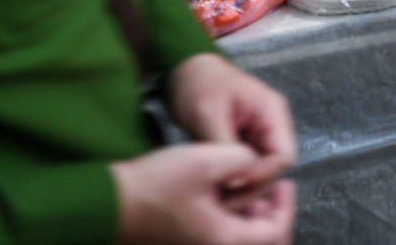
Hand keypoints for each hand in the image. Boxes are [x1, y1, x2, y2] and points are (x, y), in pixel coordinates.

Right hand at [112, 143, 296, 244]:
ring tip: (244, 187)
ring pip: (240, 241)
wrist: (108, 204)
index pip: (275, 233)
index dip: (286, 207)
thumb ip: (242, 160)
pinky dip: (231, 221)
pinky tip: (222, 195)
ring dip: (250, 219)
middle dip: (270, 217)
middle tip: (268, 189)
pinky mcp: (187, 243)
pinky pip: (221, 239)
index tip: (283, 183)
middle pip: (261, 243)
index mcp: (224, 240)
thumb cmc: (153, 186)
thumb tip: (256, 165)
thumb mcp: (205, 160)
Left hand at [168, 54, 296, 188]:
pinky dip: (236, 177)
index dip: (263, 176)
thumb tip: (236, 181)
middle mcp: (273, 124)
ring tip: (218, 196)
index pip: (283, 156)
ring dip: (243, 184)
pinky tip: (217, 185)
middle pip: (275, 166)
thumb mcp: (208, 114)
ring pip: (262, 169)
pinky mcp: (247, 141)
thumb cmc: (198, 84)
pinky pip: (249, 165)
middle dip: (253, 185)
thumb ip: (225, 147)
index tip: (235, 187)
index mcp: (272, 112)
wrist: (185, 68)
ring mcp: (261, 133)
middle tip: (223, 201)